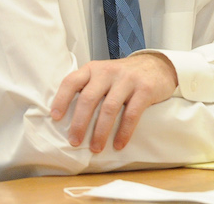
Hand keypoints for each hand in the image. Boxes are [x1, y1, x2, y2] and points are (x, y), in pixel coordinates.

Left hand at [51, 51, 177, 152]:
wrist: (157, 66)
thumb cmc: (124, 76)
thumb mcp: (104, 75)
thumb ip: (89, 87)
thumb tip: (68, 118)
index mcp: (94, 69)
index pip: (72, 81)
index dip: (61, 99)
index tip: (55, 118)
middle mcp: (108, 71)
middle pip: (89, 98)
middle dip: (80, 123)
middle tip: (74, 142)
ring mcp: (127, 79)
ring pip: (109, 108)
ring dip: (100, 132)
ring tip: (96, 148)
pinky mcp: (145, 89)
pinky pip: (132, 114)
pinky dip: (124, 132)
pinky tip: (119, 144)